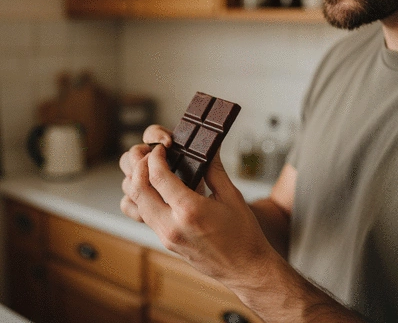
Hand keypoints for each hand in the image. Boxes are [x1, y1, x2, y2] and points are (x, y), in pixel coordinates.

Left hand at [120, 128, 271, 287]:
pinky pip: (142, 217)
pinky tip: (155, 191)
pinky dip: (140, 199)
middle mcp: (172, 225)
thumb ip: (214, 168)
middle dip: (139, 165)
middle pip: (137, 189)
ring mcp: (165, 236)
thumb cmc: (243, 234)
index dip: (155, 156)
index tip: (161, 148)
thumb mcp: (231, 195)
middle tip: (149, 154)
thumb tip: (207, 147)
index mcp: (190, 211)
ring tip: (149, 169)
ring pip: (133, 203)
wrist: (245, 268)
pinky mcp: (165, 241)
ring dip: (136, 182)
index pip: (158, 176)